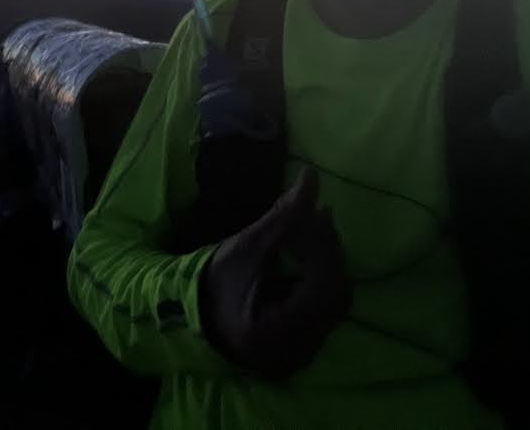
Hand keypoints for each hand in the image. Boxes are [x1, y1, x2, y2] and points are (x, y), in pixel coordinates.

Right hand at [198, 168, 351, 378]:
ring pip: (335, 301)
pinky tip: (314, 252)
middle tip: (321, 215)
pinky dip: (324, 277)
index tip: (319, 212)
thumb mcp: (249, 246)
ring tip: (319, 227)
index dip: (325, 248)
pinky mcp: (304, 346)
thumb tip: (312, 175)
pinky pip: (327, 309)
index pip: (322, 288)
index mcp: (274, 332)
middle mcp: (293, 352)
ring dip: (330, 262)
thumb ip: (284, 216)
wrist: (194, 313)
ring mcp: (301, 354)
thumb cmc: (217, 279)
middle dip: (330, 252)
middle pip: (335, 296)